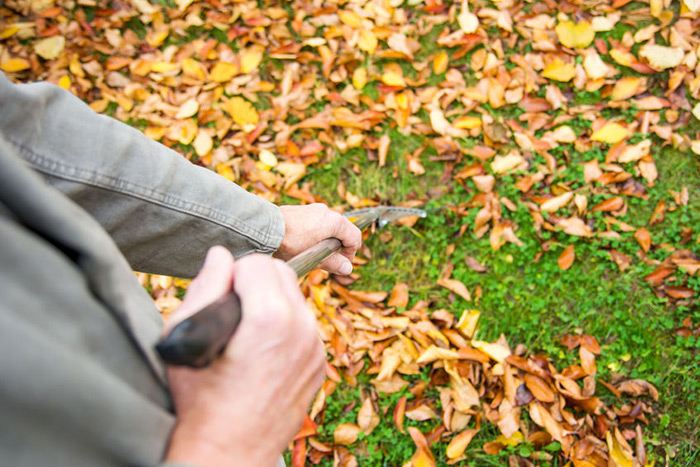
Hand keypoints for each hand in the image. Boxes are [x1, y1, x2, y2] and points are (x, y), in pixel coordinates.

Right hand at [164, 247, 324, 465]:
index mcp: (270, 318)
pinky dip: (286, 326)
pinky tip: (263, 351)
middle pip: (282, 273)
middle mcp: (301, 328)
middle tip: (233, 311)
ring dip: (272, 302)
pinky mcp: (319, 363)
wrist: (229, 453)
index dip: (232, 276)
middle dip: (256, 282)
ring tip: (247, 332)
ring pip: (296, 298)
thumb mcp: (186, 337)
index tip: (221, 299)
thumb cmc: (199, 400)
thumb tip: (220, 255)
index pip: (257, 262)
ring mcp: (315, 348)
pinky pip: (304, 325)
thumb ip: (206, 287)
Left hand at [274, 203, 361, 274]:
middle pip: (342, 231)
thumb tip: (348, 268)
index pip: (354, 236)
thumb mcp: (314, 256)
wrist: (266, 228)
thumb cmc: (291, 243)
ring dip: (327, 242)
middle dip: (338, 248)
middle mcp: (327, 211)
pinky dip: (317, 235)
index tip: (342, 264)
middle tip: (328, 261)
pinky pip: (317, 223)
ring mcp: (314, 209)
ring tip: (314, 254)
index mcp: (335, 221)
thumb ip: (333, 262)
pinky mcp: (303, 210)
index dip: (351, 252)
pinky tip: (304, 245)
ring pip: (329, 227)